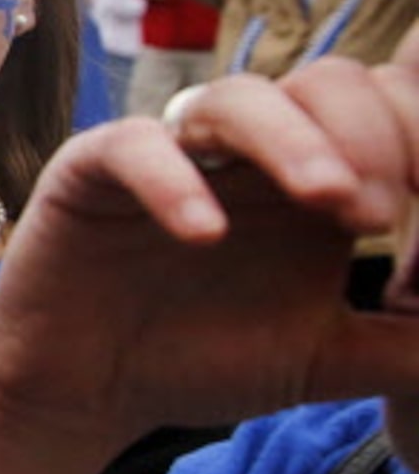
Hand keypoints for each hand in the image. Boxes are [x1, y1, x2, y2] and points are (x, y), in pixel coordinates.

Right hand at [0, 48, 418, 452]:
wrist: (87, 390)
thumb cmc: (203, 360)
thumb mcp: (332, 358)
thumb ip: (408, 344)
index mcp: (318, 172)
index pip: (391, 111)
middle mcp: (252, 147)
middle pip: (330, 83)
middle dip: (374, 136)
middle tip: (381, 214)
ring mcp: (174, 148)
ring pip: (241, 96)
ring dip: (295, 140)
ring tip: (330, 201)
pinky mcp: (92, 168)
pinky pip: (135, 146)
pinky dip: (173, 180)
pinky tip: (205, 233)